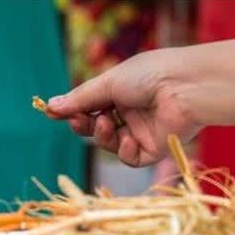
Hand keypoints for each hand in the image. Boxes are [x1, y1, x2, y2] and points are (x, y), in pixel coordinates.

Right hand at [46, 34, 234, 166]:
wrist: (185, 87)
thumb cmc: (149, 76)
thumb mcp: (107, 84)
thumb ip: (79, 99)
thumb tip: (49, 106)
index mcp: (122, 92)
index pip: (90, 106)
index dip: (73, 111)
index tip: (52, 113)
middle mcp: (131, 112)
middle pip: (97, 127)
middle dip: (84, 125)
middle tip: (78, 121)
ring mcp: (142, 131)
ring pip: (110, 144)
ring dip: (103, 136)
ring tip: (107, 123)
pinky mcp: (154, 149)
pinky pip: (130, 158)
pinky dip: (124, 151)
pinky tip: (127, 139)